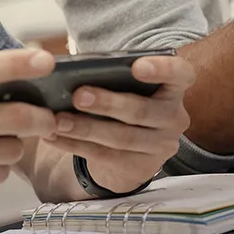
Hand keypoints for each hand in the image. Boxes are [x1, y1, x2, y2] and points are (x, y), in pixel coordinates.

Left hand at [41, 54, 194, 193]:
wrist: (135, 144)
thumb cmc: (128, 97)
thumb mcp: (129, 84)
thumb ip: (114, 75)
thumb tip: (76, 69)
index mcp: (174, 87)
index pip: (180, 74)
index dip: (162, 69)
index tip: (136, 66)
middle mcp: (174, 117)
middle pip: (143, 110)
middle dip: (108, 103)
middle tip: (78, 95)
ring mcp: (161, 146)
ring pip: (122, 138)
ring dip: (86, 129)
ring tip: (58, 120)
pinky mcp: (140, 167)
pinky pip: (105, 156)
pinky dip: (75, 146)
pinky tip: (53, 137)